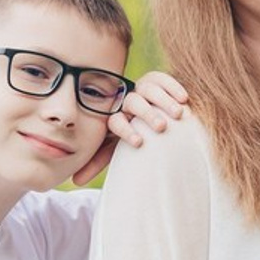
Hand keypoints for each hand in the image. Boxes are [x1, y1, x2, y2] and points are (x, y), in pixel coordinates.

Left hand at [72, 70, 189, 184]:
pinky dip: (172, 86)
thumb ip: (99, 159)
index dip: (126, 130)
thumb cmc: (133, 136)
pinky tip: (183, 98)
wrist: (151, 115)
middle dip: (147, 114)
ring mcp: (142, 88)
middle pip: (134, 103)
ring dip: (163, 101)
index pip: (116, 121)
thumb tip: (76, 180)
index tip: (138, 143)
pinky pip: (163, 79)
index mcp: (116, 115)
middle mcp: (127, 100)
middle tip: (161, 128)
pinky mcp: (158, 80)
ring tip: (178, 114)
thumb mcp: (116, 145)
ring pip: (150, 90)